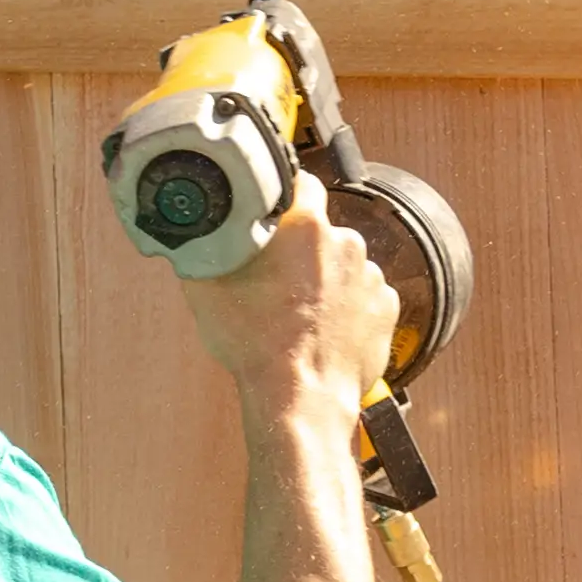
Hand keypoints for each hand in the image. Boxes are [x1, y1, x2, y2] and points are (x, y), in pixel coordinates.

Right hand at [175, 181, 391, 419]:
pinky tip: (321, 328)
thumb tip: (194, 225)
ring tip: (297, 314)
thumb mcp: (207, 288)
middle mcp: (346, 243)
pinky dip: (346, 307)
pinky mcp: (387, 307)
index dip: (284, 194)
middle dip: (300, 250)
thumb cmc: (257, 346)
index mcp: (306, 228)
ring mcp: (371, 276)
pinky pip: (363, 295)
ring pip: (342, 265)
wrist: (300, 398)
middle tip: (274, 281)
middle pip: (320, 232)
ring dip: (324, 281)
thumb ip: (205, 244)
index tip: (273, 210)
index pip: (301, 182)